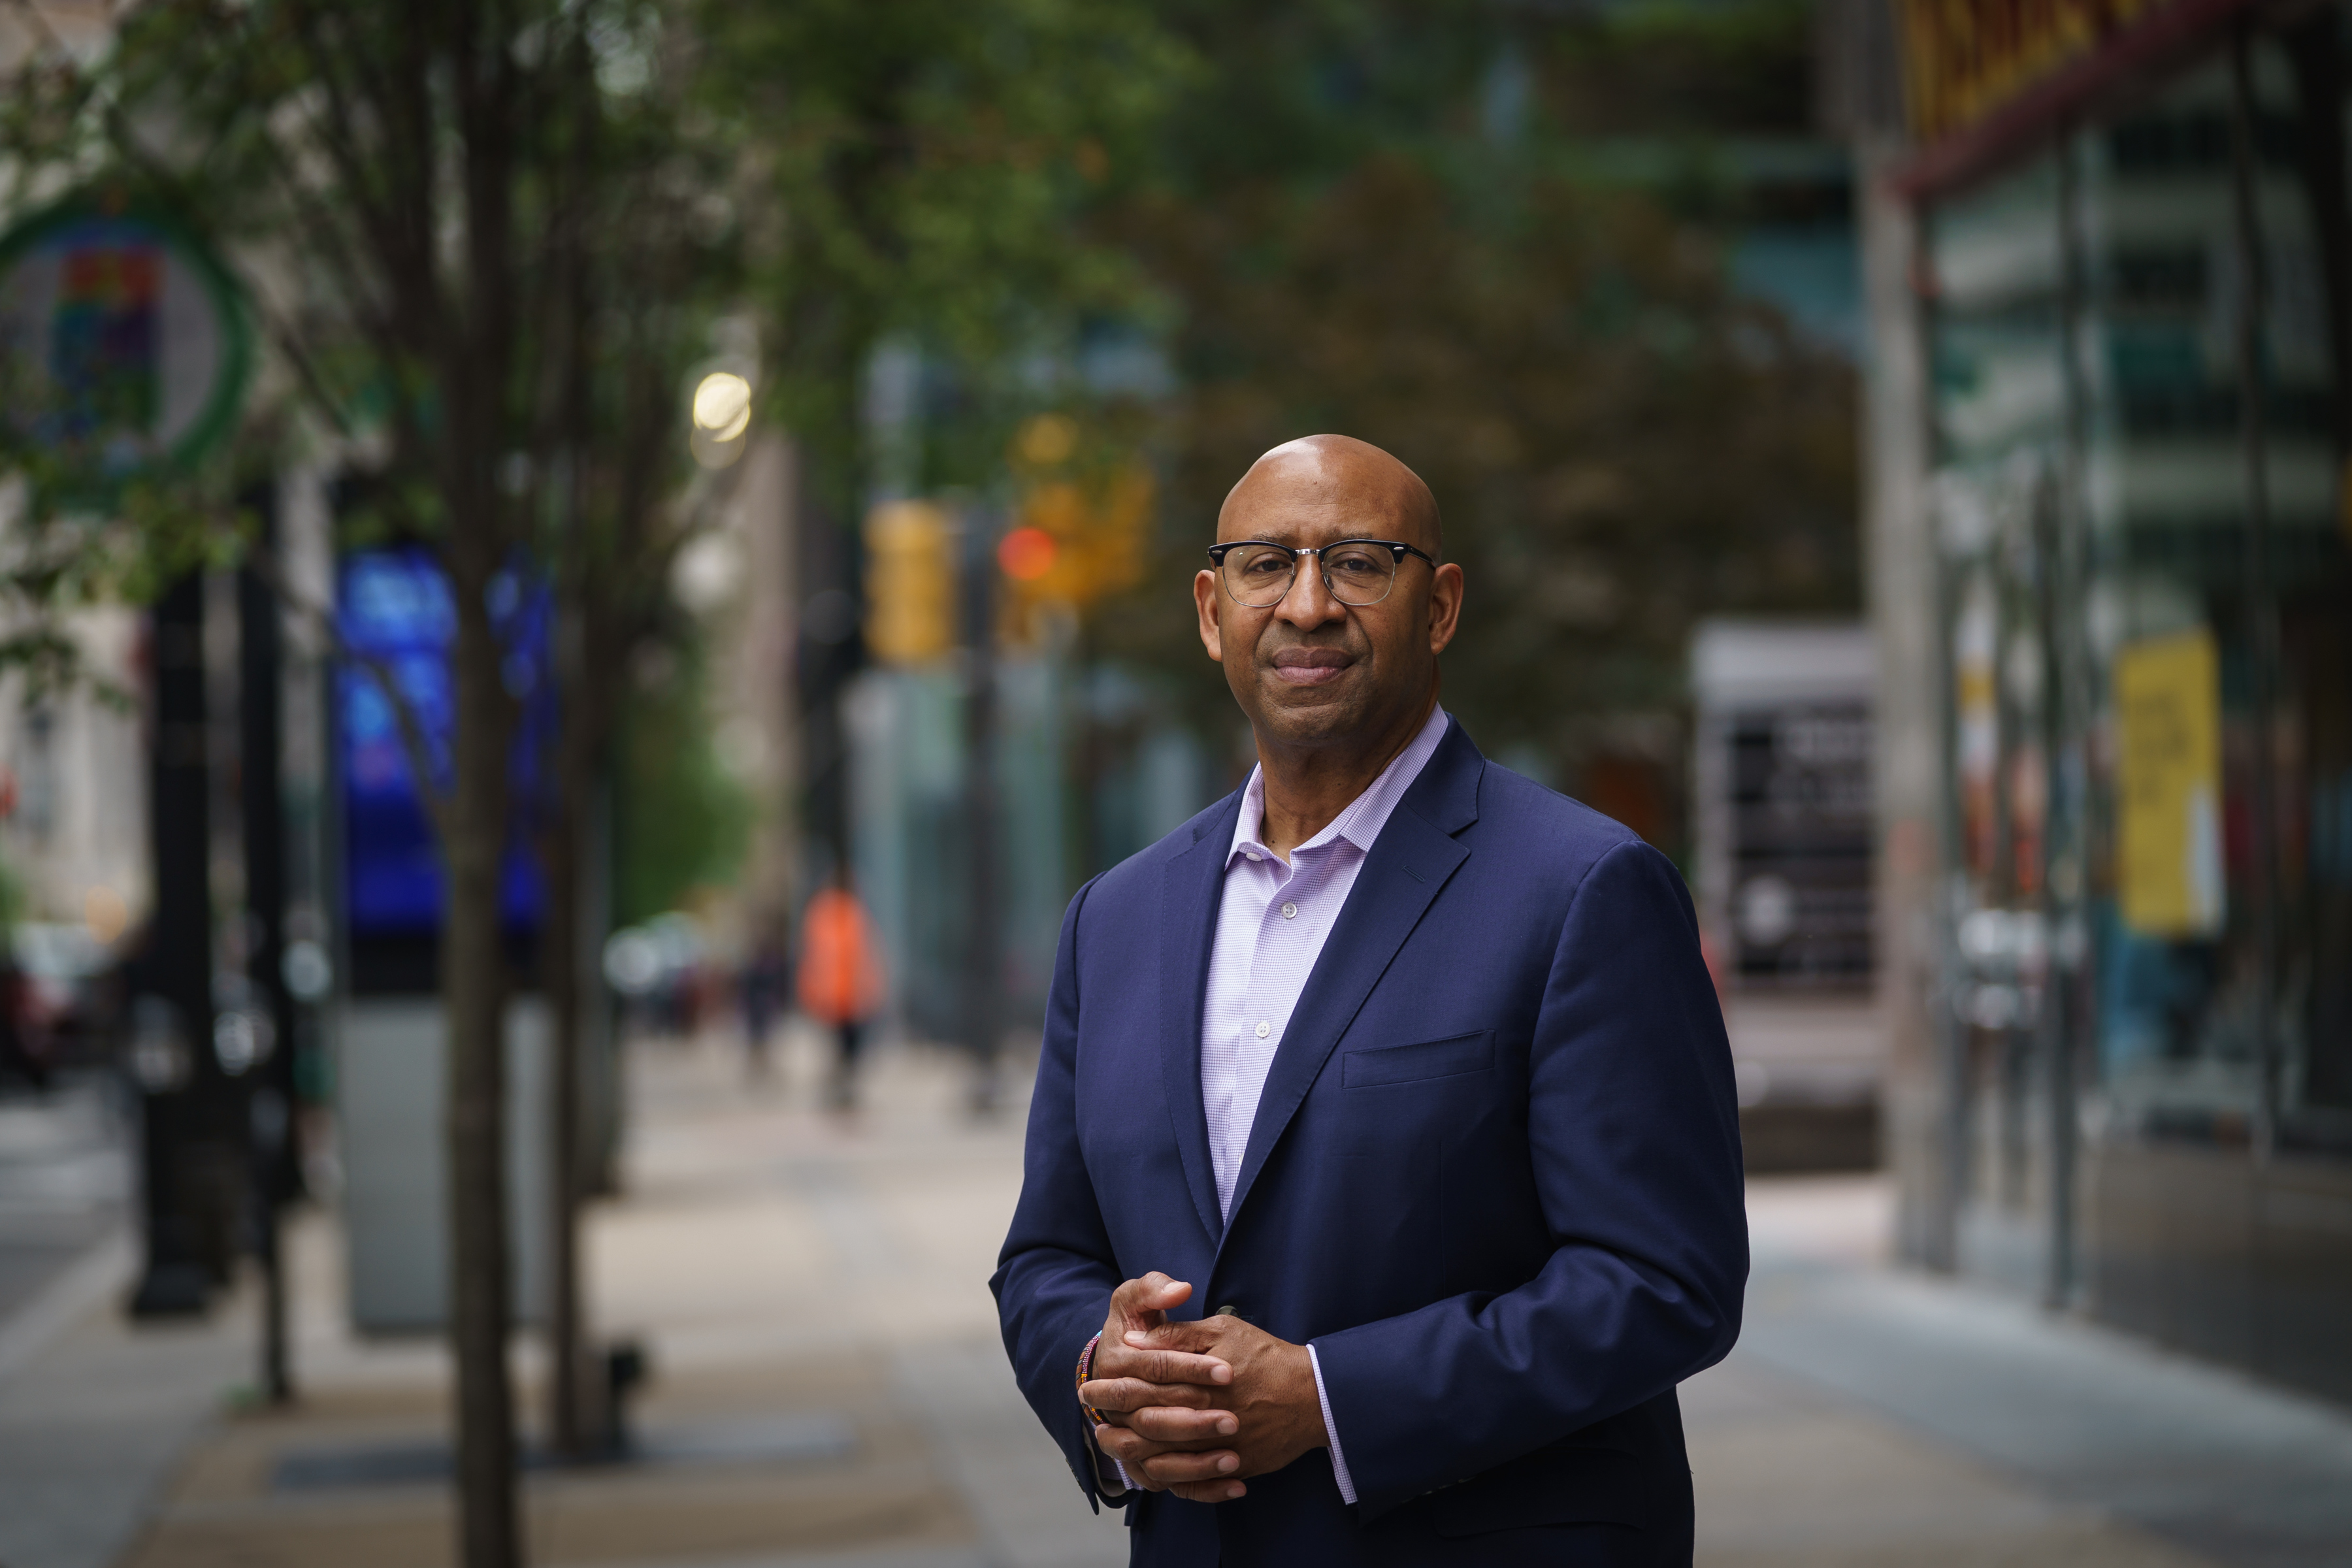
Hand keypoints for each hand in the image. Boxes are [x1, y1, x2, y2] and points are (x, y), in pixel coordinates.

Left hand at [1082, 1283, 1326, 1501]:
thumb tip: (1136, 1339)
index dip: (1113, 1386)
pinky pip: (1193, 1481)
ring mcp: (1218, 1447)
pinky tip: (1149, 1470)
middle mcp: (1204, 1417)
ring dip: (1130, 1451)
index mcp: (1197, 1381)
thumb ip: (1178, 1334)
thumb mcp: (1223, 1331)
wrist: (1313, 1395)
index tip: (1089, 1385)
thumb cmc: (1265, 1356)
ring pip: (1162, 1457)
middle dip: (1113, 1418)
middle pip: (1146, 1422)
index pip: (1144, 1386)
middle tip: (1090, 1414)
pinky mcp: (1234, 1466)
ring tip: (1108, 1443)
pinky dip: (1167, 1477)